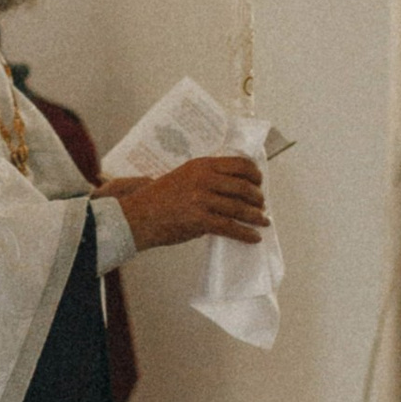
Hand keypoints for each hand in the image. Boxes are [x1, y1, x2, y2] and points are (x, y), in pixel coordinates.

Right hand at [113, 154, 267, 251]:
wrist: (137, 217)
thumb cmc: (159, 199)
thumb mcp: (184, 177)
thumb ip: (206, 178)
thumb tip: (233, 190)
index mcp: (201, 165)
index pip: (239, 164)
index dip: (254, 174)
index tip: (259, 182)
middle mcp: (203, 178)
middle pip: (243, 186)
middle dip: (257, 197)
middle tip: (261, 204)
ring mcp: (201, 198)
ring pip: (239, 207)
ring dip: (255, 216)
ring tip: (263, 221)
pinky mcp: (199, 219)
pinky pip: (230, 227)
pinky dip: (245, 233)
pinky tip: (254, 237)